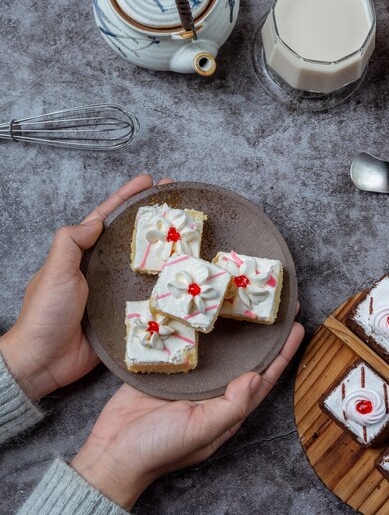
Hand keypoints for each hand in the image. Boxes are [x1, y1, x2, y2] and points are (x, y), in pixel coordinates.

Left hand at [0, 174, 168, 400]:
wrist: (44, 361)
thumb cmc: (45, 313)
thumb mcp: (55, 271)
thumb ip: (71, 242)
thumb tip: (97, 220)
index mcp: (82, 253)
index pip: (107, 217)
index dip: (128, 197)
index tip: (150, 181)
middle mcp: (100, 268)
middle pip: (131, 237)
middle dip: (153, 219)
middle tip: (180, 204)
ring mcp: (113, 290)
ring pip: (143, 265)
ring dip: (163, 251)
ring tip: (189, 237)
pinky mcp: (124, 314)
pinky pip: (147, 296)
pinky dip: (164, 286)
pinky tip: (182, 281)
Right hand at [71, 321, 303, 509]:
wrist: (111, 452)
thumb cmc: (158, 449)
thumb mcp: (199, 431)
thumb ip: (229, 407)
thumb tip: (257, 379)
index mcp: (227, 407)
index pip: (263, 376)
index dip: (283, 353)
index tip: (298, 326)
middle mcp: (213, 389)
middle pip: (245, 356)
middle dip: (261, 331)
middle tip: (272, 301)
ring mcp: (190, 377)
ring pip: (218, 346)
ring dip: (230, 324)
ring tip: (240, 297)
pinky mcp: (166, 366)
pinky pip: (185, 341)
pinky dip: (194, 324)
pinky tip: (199, 305)